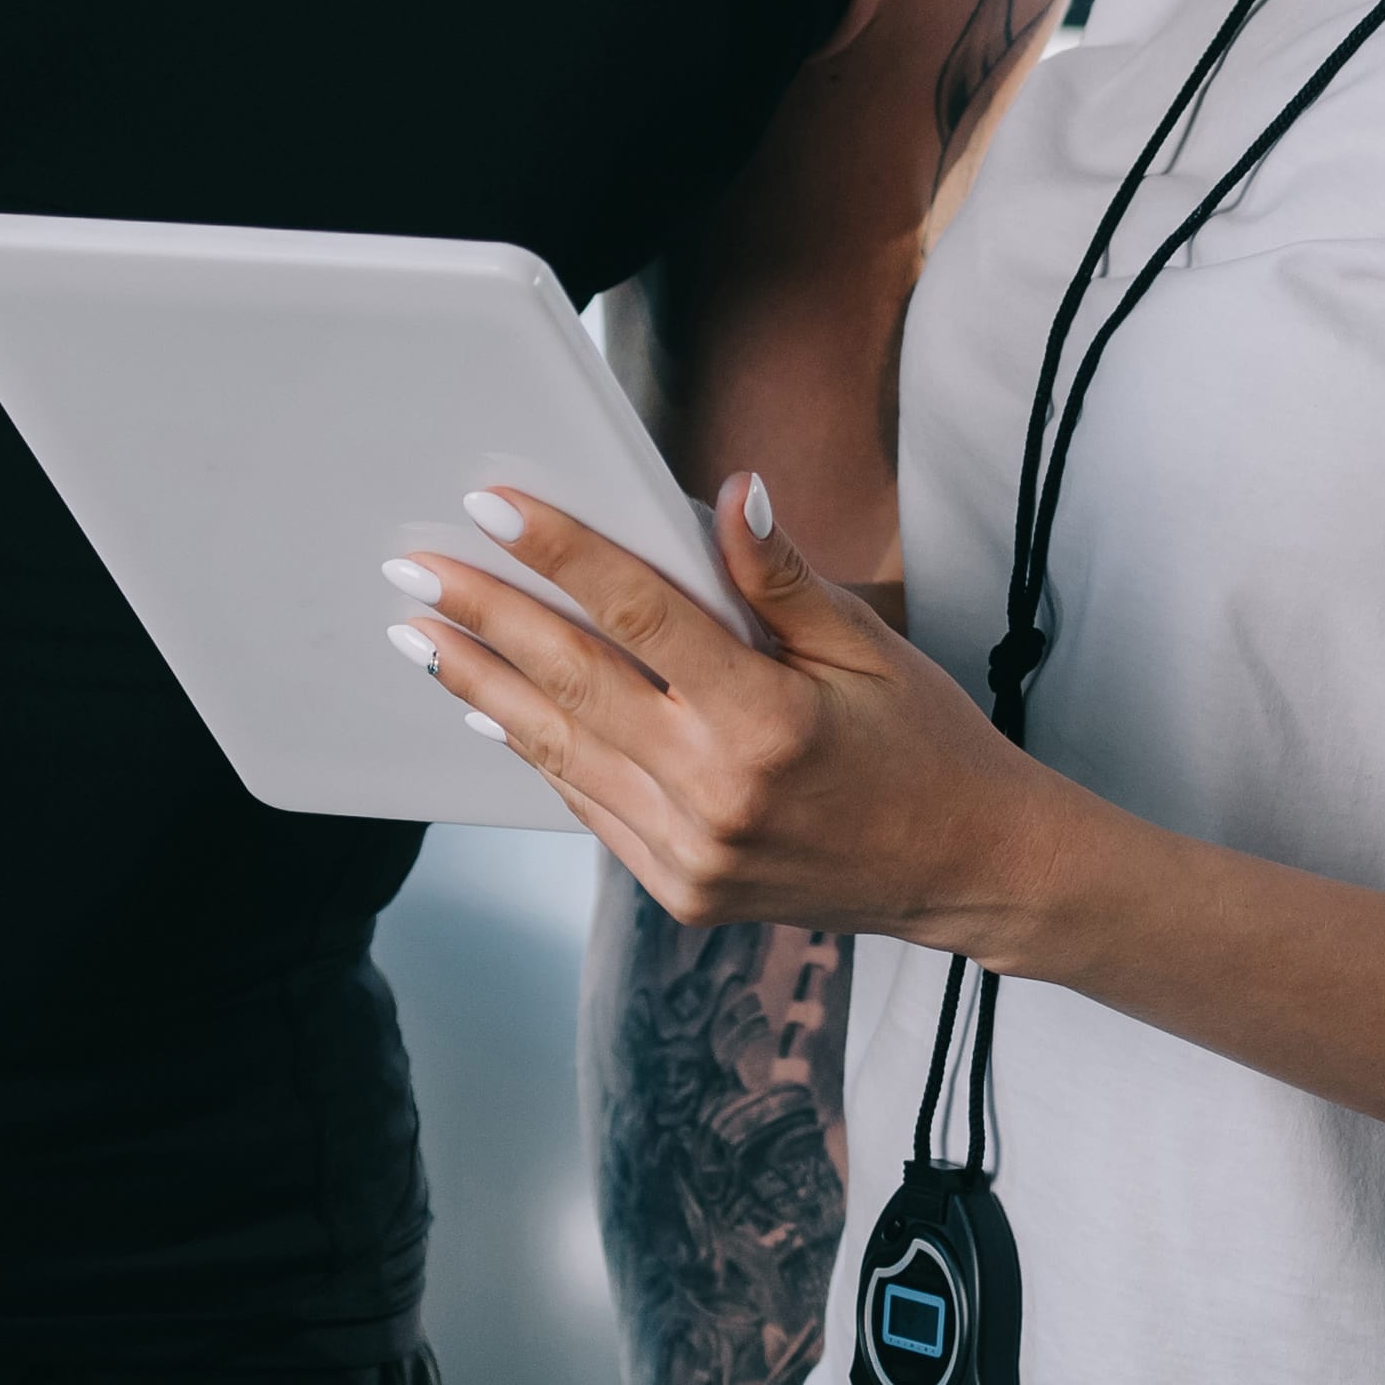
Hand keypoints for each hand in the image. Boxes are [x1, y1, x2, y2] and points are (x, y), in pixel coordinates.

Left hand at [401, 476, 1078, 954]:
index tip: (494, 509)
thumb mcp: (868, 646)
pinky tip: (493, 711)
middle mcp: (717, 793)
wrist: (967, 871)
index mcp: (766, 720)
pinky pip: (590, 808)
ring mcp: (692, 853)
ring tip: (422, 637)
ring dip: (484, 689)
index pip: (638, 614)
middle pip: (574, 682)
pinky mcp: (681, 890)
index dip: (561, 554)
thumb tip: (728, 494)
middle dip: (486, 618)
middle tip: (417, 571)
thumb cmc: (926, 747)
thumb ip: (781, 577)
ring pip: (563, 752)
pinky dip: (538, 753)